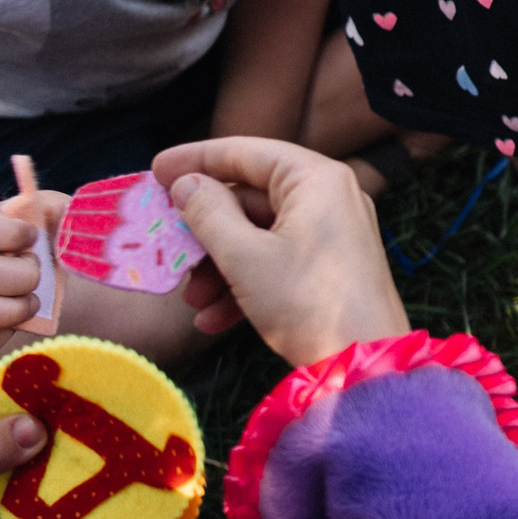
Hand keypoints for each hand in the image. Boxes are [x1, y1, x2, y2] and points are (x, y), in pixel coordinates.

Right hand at [0, 193, 72, 355]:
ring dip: (7, 311)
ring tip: (30, 304)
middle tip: (39, 279)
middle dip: (21, 279)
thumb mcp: (61, 219)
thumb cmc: (57, 246)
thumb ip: (57, 212)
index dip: (9, 234)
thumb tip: (54, 213)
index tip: (34, 239)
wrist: (53, 281)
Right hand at [149, 137, 408, 367]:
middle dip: (205, 231)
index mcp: (316, 179)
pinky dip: (245, 285)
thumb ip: (208, 213)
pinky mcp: (332, 268)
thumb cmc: (306, 303)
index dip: (196, 159)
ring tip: (192, 300)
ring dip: (220, 267)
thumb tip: (188, 183)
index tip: (154, 170)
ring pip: (260, 236)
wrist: (363, 367)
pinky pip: (279, 262)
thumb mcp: (244, 257)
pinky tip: (213, 320)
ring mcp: (334, 234)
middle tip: (167, 247)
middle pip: (251, 198)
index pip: (246, 152)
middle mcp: (331, 197)